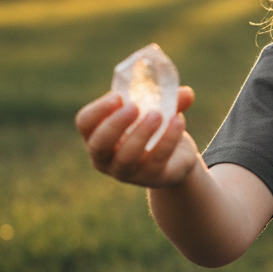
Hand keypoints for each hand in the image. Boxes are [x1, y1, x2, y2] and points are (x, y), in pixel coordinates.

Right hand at [75, 86, 198, 187]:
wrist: (176, 158)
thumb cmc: (155, 129)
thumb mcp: (157, 110)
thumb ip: (169, 99)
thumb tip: (187, 93)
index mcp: (98, 135)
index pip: (85, 123)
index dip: (98, 110)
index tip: (118, 96)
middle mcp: (106, 158)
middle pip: (99, 145)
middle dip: (115, 125)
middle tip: (133, 107)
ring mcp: (127, 172)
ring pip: (126, 158)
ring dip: (141, 134)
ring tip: (158, 115)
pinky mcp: (152, 178)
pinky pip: (156, 160)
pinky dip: (167, 139)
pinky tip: (179, 120)